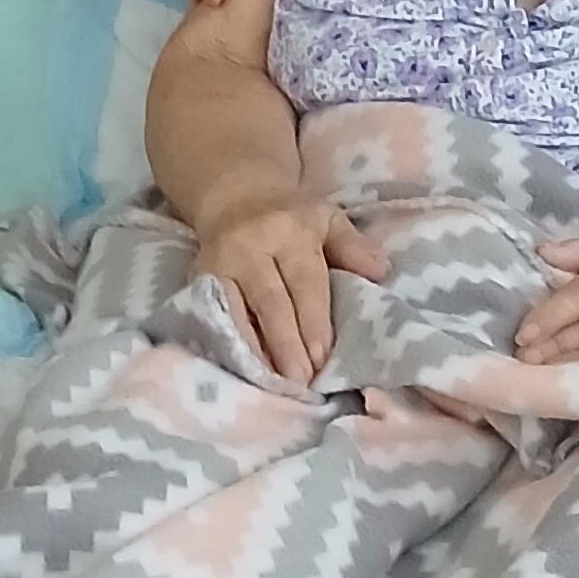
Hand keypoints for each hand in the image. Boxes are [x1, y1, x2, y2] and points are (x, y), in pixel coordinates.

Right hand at [197, 198, 385, 381]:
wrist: (234, 194)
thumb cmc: (290, 217)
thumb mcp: (326, 219)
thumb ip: (351, 246)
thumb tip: (380, 271)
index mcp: (289, 232)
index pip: (304, 282)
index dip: (313, 321)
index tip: (323, 357)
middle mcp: (251, 247)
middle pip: (270, 301)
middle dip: (286, 344)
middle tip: (301, 380)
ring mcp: (219, 264)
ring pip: (236, 312)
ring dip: (255, 350)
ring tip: (271, 383)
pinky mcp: (198, 279)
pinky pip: (214, 316)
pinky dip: (229, 343)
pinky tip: (242, 367)